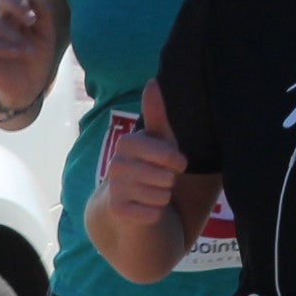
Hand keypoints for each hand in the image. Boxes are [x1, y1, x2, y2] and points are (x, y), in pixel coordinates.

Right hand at [0, 0, 55, 112]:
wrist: (25, 89)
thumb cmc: (36, 59)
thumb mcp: (46, 37)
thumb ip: (43, 15)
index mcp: (18, 12)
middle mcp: (3, 20)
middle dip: (16, 4)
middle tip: (30, 18)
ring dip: (16, 36)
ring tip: (30, 50)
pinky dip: (5, 46)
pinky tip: (19, 52)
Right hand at [103, 82, 188, 219]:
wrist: (126, 204)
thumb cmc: (149, 167)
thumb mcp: (157, 140)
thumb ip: (156, 115)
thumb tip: (152, 82)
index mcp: (127, 143)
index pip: (160, 152)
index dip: (172, 159)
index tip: (181, 163)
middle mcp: (115, 163)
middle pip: (163, 176)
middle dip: (169, 181)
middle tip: (163, 181)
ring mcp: (114, 188)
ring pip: (159, 195)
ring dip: (164, 197)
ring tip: (156, 193)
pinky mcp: (117, 210)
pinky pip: (152, 213)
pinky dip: (156, 213)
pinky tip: (148, 208)